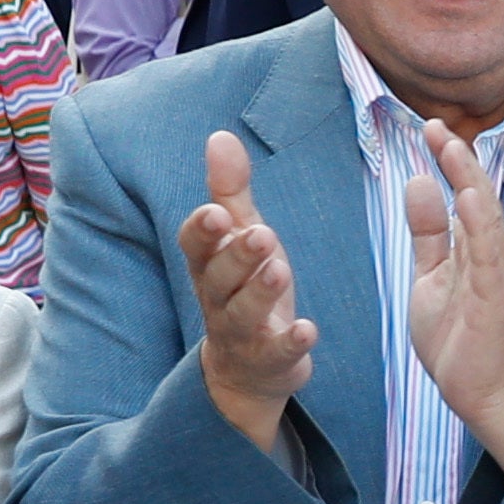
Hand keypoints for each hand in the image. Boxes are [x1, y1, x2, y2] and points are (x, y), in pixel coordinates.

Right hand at [179, 129, 316, 451]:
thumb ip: (230, 192)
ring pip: (243, 313)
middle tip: (260, 234)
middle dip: (237, 255)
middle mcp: (219, 298)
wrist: (248, 367)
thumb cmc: (244, 287)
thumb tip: (219, 136)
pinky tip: (308, 330)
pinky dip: (291, 342)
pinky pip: (277, 352)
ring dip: (260, 292)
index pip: (196, 246)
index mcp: (209, 265)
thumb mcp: (240, 237)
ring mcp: (242, 332)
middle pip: (220, 277)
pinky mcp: (269, 360)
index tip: (216, 212)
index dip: (203, 231)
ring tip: (279, 270)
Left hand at [398, 126, 503, 473]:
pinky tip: (470, 201)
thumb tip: (420, 183)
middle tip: (437, 125)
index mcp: (476, 246)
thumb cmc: (457, 334)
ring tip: (455, 151)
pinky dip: (481, 227)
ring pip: (487, 221)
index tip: (428, 127)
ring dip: (473, 185)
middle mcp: (492, 254)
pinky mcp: (494, 300)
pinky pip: (489, 258)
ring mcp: (496, 276)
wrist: (477, 390)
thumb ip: (428, 231)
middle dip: (459, 161)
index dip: (449, 159)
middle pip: (479, 197)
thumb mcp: (431, 273)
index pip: (464, 192)